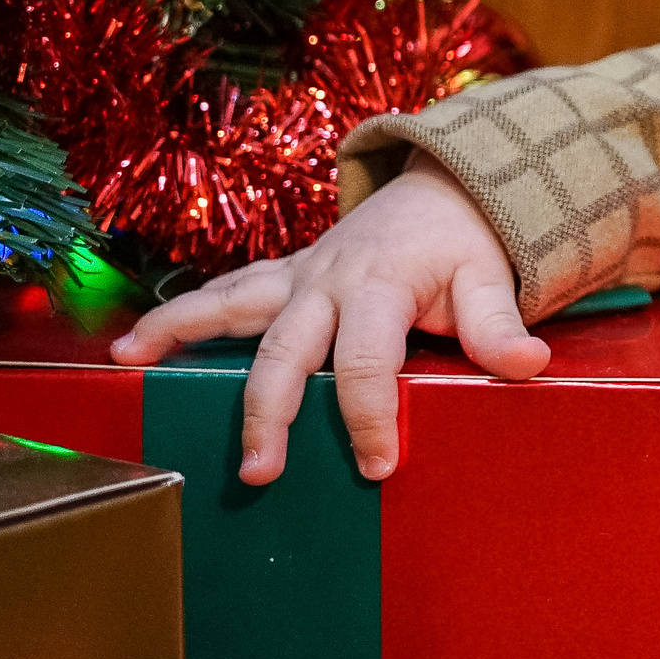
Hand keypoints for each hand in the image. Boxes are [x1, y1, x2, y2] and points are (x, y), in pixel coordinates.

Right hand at [109, 153, 550, 484]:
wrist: (448, 186)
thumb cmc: (467, 243)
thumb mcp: (492, 277)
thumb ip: (499, 325)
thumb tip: (527, 365)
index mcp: (381, 285)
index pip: (367, 360)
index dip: (369, 414)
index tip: (378, 464)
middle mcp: (328, 280)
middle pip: (287, 351)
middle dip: (268, 413)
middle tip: (259, 471)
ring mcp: (300, 276)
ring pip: (233, 308)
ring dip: (181, 334)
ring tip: (132, 364)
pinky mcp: (285, 277)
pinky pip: (228, 294)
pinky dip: (180, 315)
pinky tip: (132, 346)